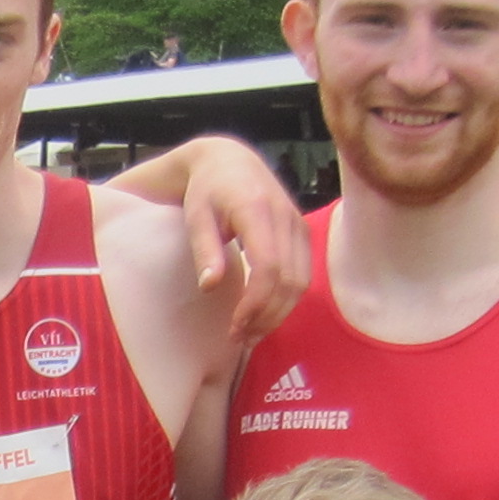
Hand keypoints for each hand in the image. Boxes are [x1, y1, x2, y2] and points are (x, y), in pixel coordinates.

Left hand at [174, 137, 310, 338]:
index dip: (255, 303)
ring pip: (301, 282)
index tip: (234, 327)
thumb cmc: (205, 191)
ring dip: (278, 314)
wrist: (228, 161)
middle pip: (289, 280)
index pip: (268, 267)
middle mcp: (285, 217)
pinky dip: (287, 300)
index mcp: (257, 210)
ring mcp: (298, 225)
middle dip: (266, 316)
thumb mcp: (195, 216)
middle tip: (239, 338)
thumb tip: (209, 286)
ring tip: (250, 333)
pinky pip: (303, 274)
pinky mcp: (302, 232)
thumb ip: (204, 249)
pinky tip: (265, 315)